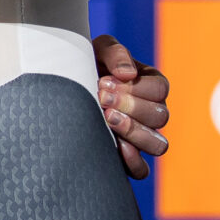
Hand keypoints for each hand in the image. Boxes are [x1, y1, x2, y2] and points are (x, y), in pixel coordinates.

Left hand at [93, 33, 170, 180]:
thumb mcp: (97, 50)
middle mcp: (150, 112)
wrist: (60, 87)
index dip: (135, 87)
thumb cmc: (83, 64)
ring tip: (106, 117)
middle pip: (160, 116)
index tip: (105, 81)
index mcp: (149, 85)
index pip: (160, 89)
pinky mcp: (125, 156)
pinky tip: (114, 145)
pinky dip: (132, 161)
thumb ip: (115, 54)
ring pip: (158, 144)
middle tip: (101, 97)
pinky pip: (141, 169)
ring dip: (134, 131)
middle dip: (130, 106)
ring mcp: (141, 136)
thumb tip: (127, 74)